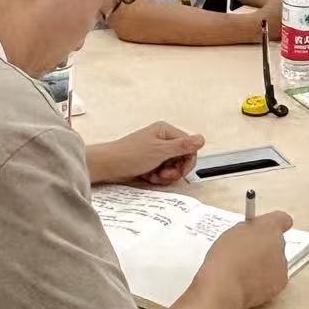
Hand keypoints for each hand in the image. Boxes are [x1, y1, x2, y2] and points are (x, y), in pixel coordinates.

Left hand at [88, 122, 205, 186]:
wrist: (108, 165)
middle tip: (165, 174)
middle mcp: (162, 139)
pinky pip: (162, 171)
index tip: (180, 170)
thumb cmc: (130, 155)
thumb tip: (201, 139)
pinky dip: (157, 177)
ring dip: (165, 175)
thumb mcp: (160, 151)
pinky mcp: (149, 162)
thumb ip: (182, 146)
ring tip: (155, 176)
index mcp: (166, 131)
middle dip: (175, 169)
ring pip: (172, 166)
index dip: (187, 160)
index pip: (189, 146)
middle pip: (181, 157)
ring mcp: (155, 151)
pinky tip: (149, 176)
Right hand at [200, 211, 294, 308]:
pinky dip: (265, 280)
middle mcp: (280, 243)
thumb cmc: (225, 258)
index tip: (264, 229)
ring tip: (245, 272)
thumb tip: (252, 234)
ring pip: (276, 261)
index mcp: (269, 226)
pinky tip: (249, 283)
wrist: (225, 286)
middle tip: (248, 253)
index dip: (273, 224)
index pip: (282, 219)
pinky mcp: (281, 283)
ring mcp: (282, 264)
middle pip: (278, 242)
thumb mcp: (232, 234)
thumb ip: (248, 231)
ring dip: (266, 264)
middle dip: (266, 246)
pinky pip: (275, 278)